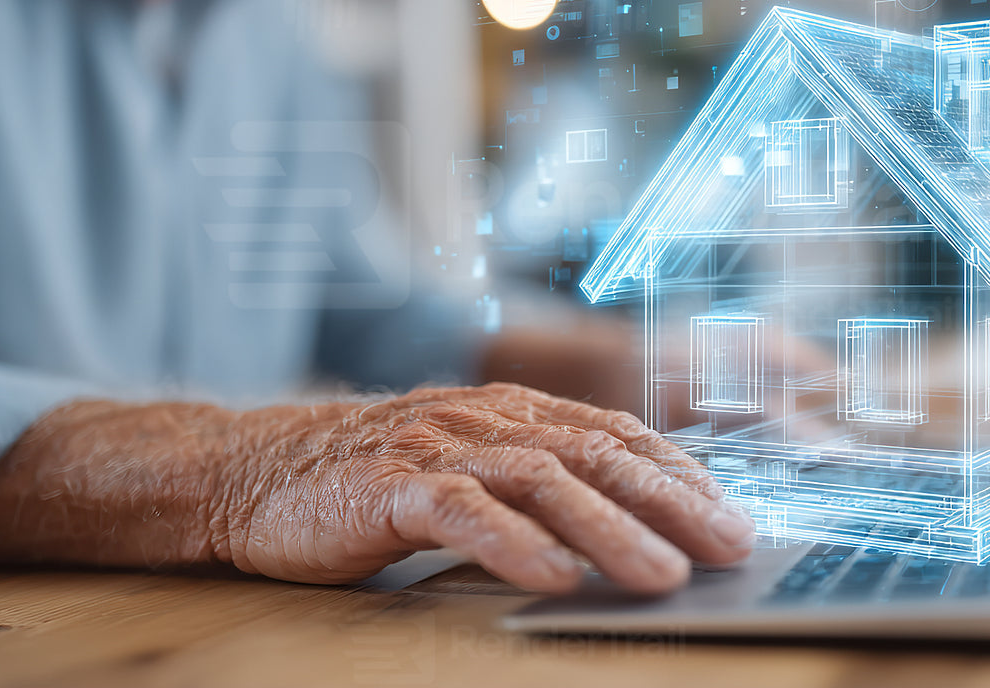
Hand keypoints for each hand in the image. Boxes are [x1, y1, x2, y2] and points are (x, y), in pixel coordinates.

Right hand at [214, 383, 754, 592]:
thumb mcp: (467, 468)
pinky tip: (556, 578)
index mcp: (511, 411)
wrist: (256, 469)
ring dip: (610, 529)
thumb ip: (537, 484)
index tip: (733, 519)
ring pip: (540, 480)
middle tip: (729, 547)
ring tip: (662, 575)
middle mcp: (483, 419)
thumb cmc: (374, 481)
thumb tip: (634, 529)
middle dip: (671, 500)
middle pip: (595, 453)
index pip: (616, 434)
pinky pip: (461, 513)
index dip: (681, 474)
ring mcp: (436, 448)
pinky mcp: (387, 486)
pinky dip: (513, 544)